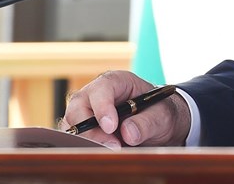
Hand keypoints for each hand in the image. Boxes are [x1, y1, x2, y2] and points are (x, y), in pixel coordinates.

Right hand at [60, 70, 190, 148]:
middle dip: (92, 129)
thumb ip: (147, 122)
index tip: (111, 127)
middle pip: (79, 107)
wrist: (156, 125)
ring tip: (113, 150)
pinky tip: (103, 153)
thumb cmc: (158, 114)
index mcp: (117, 81)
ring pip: (72, 125)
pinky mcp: (82, 129)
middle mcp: (96, 94)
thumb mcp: (161, 116)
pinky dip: (85, 147)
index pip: (102, 88)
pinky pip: (73, 138)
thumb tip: (128, 133)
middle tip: (112, 146)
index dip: (102, 107)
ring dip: (88, 141)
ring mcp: (86, 111)